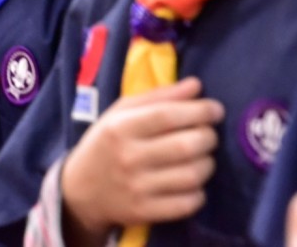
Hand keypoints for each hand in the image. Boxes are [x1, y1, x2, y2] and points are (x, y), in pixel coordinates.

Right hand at [61, 77, 223, 241]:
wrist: (81, 189)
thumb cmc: (106, 143)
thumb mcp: (120, 113)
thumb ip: (158, 97)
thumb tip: (196, 85)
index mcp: (119, 128)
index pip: (168, 115)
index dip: (200, 110)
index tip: (215, 109)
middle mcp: (128, 157)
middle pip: (187, 145)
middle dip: (208, 137)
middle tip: (207, 135)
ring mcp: (137, 187)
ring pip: (193, 175)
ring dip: (207, 164)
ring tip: (200, 158)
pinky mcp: (145, 211)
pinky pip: (189, 203)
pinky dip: (198, 192)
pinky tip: (190, 183)